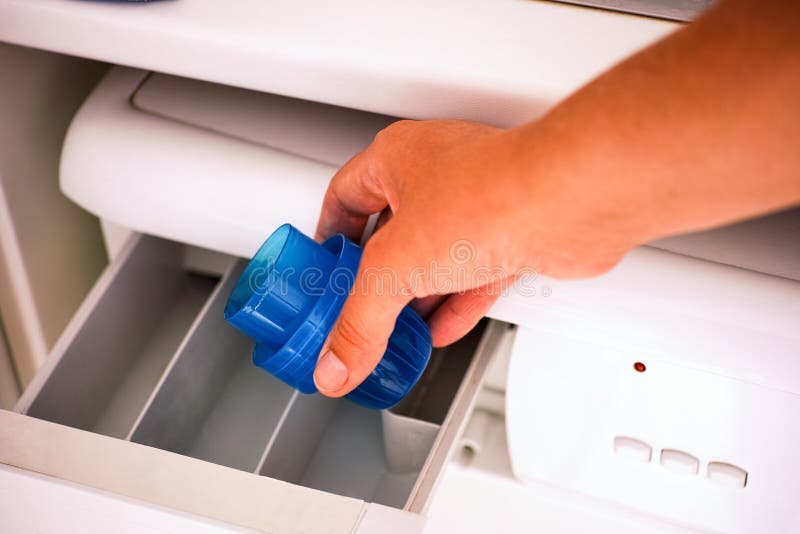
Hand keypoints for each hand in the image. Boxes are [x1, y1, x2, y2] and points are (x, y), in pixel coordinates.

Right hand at [312, 119, 638, 396]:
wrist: (573, 202)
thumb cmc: (493, 194)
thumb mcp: (397, 266)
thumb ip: (360, 321)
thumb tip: (336, 361)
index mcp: (397, 159)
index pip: (343, 195)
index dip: (327, 235)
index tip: (319, 270)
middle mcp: (437, 175)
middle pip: (390, 232)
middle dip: (373, 277)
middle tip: (355, 309)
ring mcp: (477, 204)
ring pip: (433, 256)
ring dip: (414, 297)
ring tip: (393, 330)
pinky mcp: (511, 233)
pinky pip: (471, 275)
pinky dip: (452, 304)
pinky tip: (439, 329)